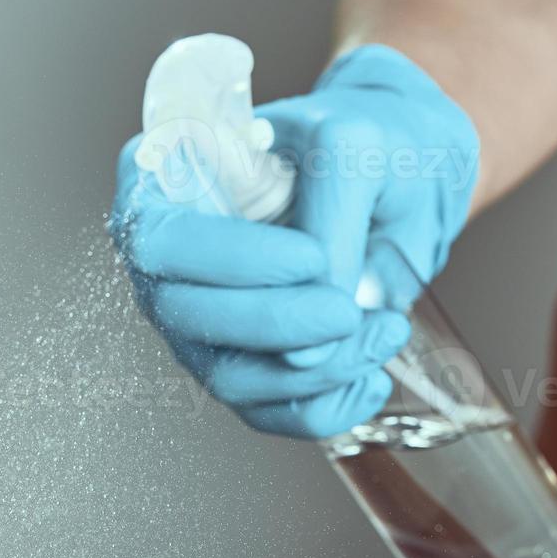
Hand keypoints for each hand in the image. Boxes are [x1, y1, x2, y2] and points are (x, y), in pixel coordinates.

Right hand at [109, 44, 479, 439]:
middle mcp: (165, 259)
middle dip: (276, 323)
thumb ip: (330, 229)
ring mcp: (195, 321)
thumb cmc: (362, 145)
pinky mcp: (239, 367)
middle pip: (184, 316)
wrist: (395, 175)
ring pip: (226, 375)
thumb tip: (310, 348)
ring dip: (314, 371)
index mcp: (166, 179)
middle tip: (350, 310)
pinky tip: (372, 377)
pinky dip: (326, 407)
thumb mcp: (354, 153)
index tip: (311, 258)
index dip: (231, 261)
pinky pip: (266, 412)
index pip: (161, 241)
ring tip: (385, 330)